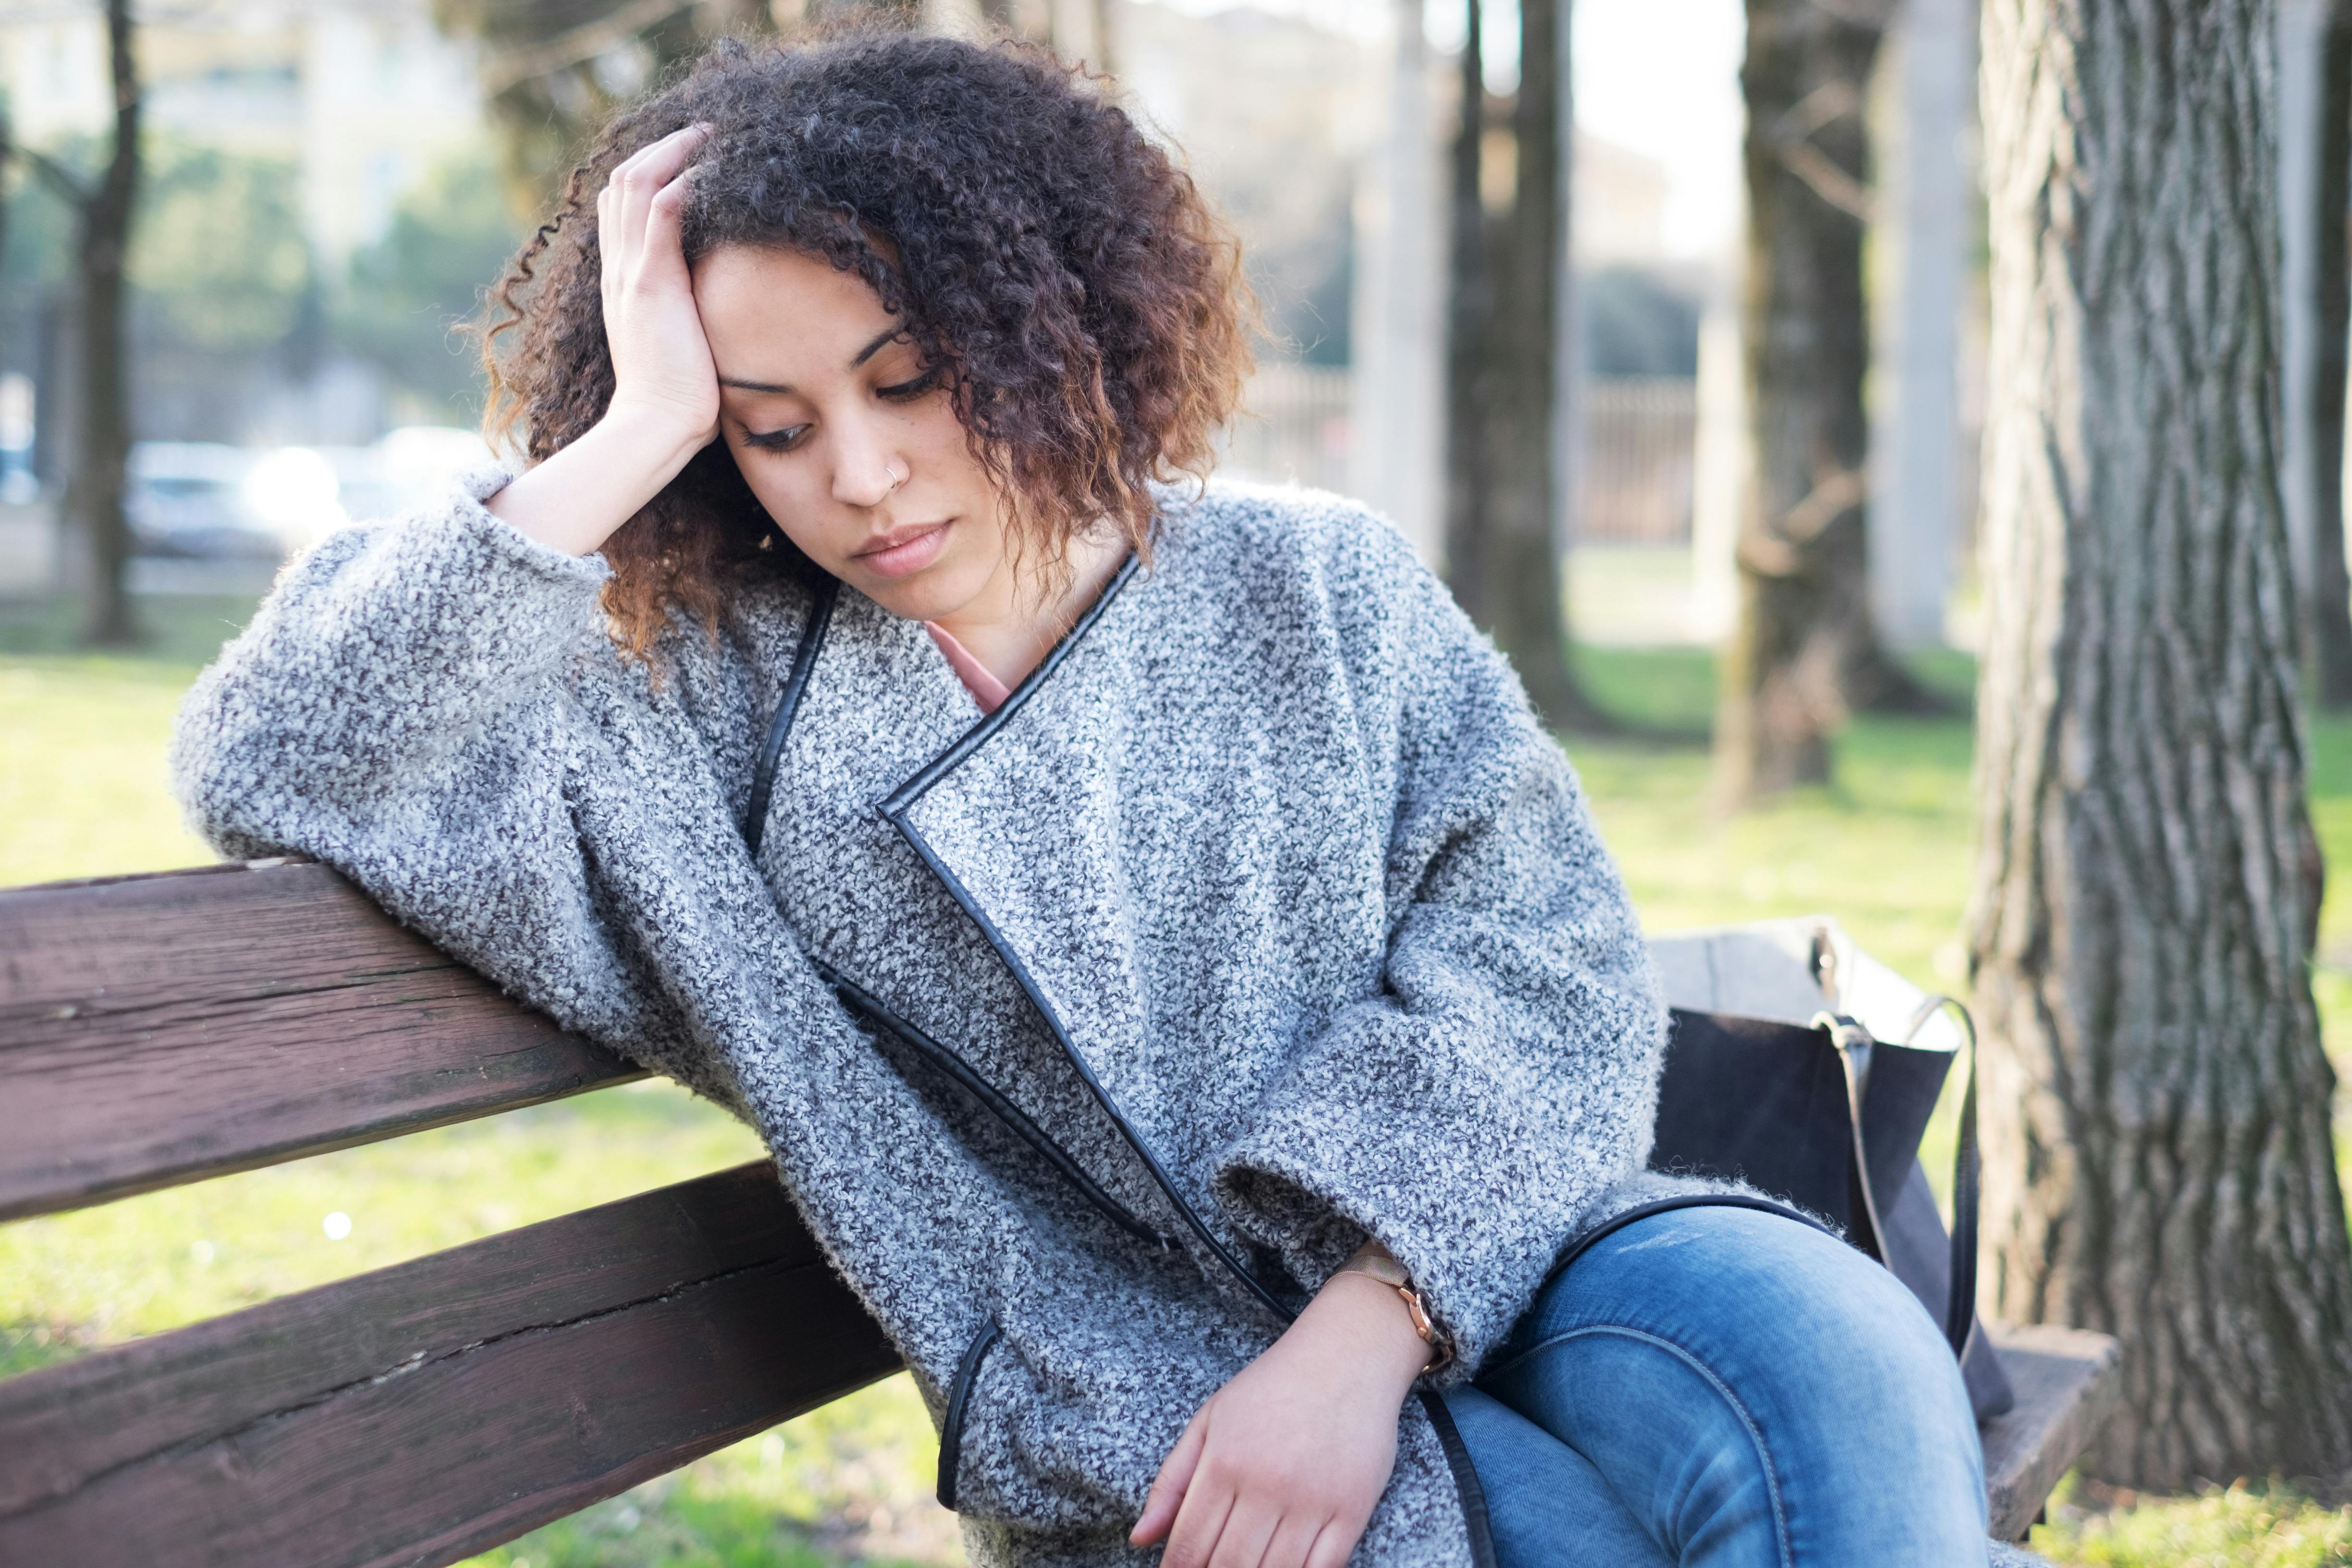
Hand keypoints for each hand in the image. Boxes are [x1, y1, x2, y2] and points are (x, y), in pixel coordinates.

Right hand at [487, 124, 719, 556]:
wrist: (654, 427)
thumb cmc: (677, 395)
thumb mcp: (675, 338)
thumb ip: (681, 309)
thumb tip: (707, 300)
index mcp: (622, 279)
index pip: (621, 205)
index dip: (650, 170)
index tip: (687, 156)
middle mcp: (619, 268)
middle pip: (623, 181)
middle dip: (662, 148)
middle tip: (703, 132)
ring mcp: (630, 273)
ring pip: (635, 185)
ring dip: (673, 153)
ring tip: (710, 137)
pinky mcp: (650, 285)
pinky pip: (659, 214)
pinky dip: (680, 184)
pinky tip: (708, 172)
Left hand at [1131, 1272, 1431, 1567]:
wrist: (1348, 1355)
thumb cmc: (1273, 1387)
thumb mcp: (1210, 1420)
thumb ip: (1171, 1481)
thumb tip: (1139, 1539)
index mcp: (1224, 1462)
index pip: (1189, 1544)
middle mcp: (1266, 1485)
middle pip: (1228, 1566)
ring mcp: (1312, 1501)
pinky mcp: (1352, 1510)